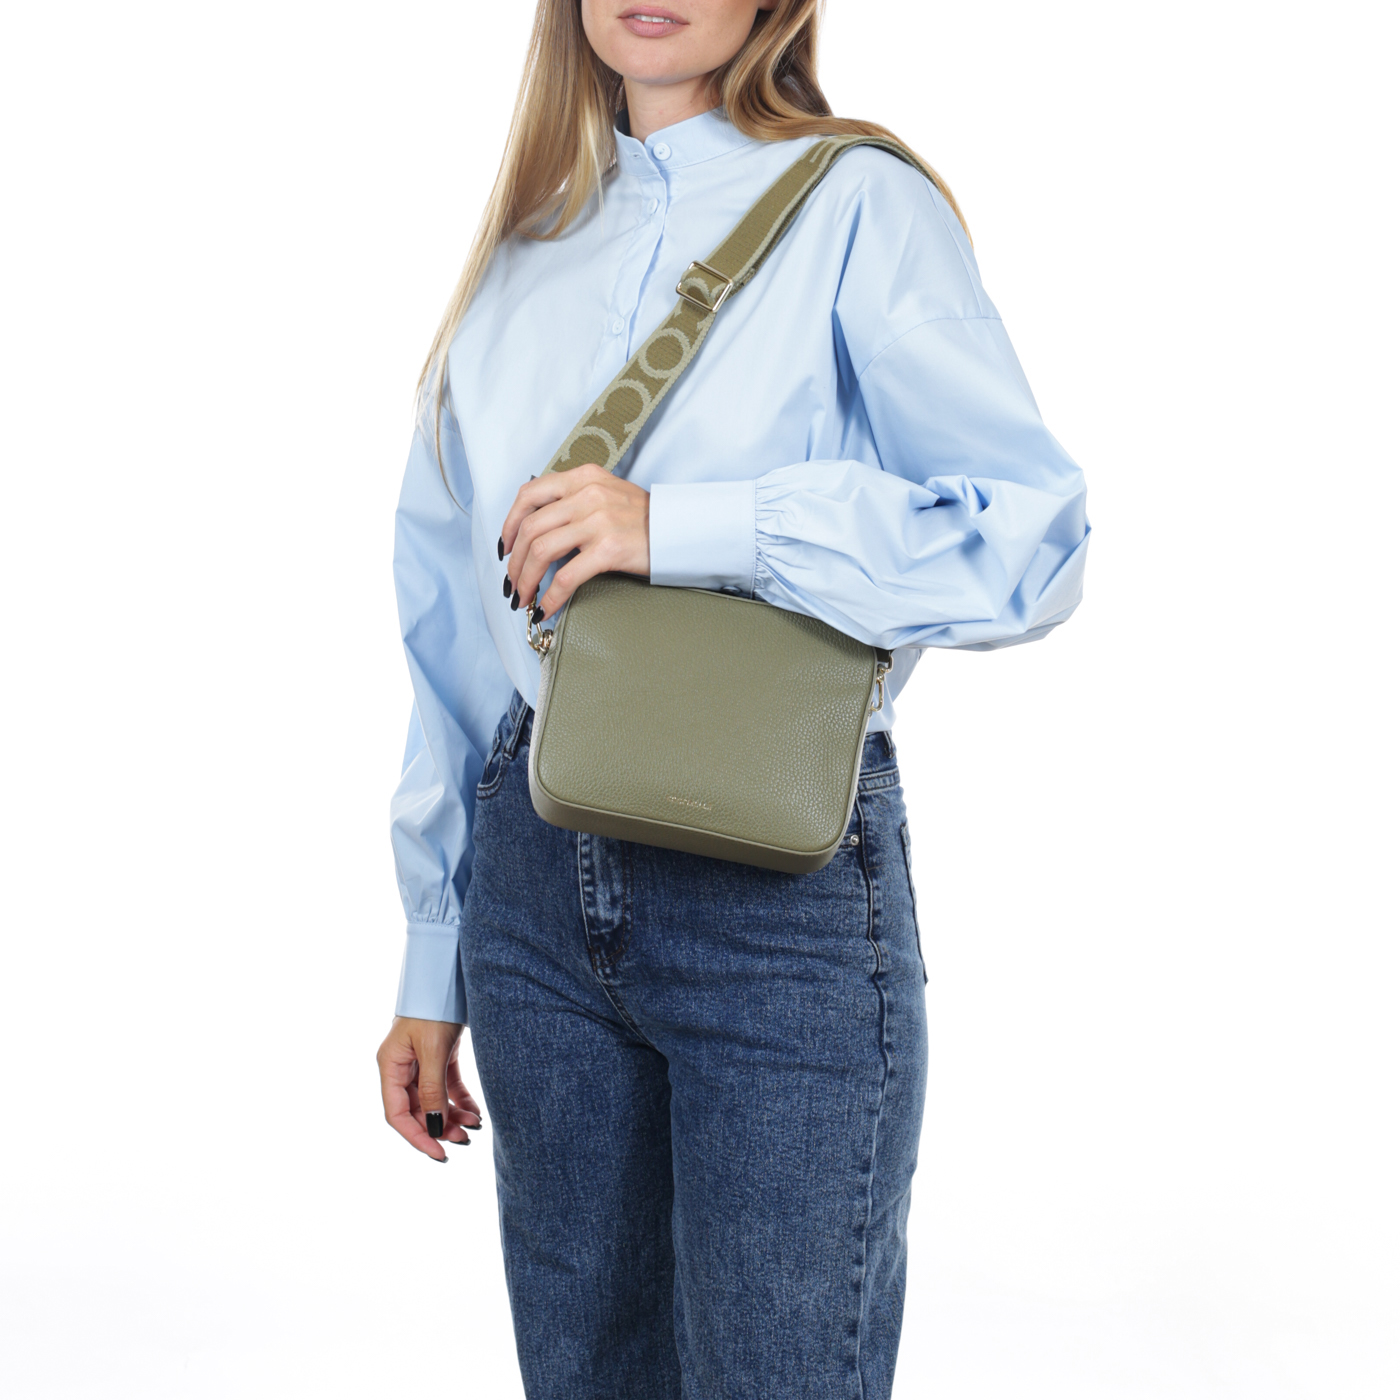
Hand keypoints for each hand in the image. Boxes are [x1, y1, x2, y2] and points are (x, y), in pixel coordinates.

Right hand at [376, 1016, 481, 1161]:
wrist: (450, 975)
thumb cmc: (434, 1008)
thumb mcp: (433, 1051)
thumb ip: (432, 1090)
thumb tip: (435, 1127)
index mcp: (390, 1066)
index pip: (397, 1114)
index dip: (417, 1137)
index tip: (438, 1154)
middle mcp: (402, 1066)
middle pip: (417, 1109)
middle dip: (440, 1126)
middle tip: (464, 1140)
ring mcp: (420, 1061)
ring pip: (434, 1099)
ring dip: (452, 1116)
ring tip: (473, 1127)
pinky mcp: (439, 1054)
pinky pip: (447, 1085)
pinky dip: (460, 1100)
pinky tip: (475, 1112)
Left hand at [500, 463, 648, 617]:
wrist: (681, 529)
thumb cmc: (646, 518)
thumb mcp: (607, 493)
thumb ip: (575, 500)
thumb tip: (540, 527)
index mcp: (583, 478)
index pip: (530, 494)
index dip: (510, 523)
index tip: (506, 547)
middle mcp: (586, 495)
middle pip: (530, 528)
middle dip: (514, 561)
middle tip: (512, 582)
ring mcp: (597, 521)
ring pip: (540, 552)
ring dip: (525, 580)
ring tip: (523, 597)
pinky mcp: (608, 549)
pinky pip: (566, 577)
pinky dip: (550, 597)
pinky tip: (546, 608)